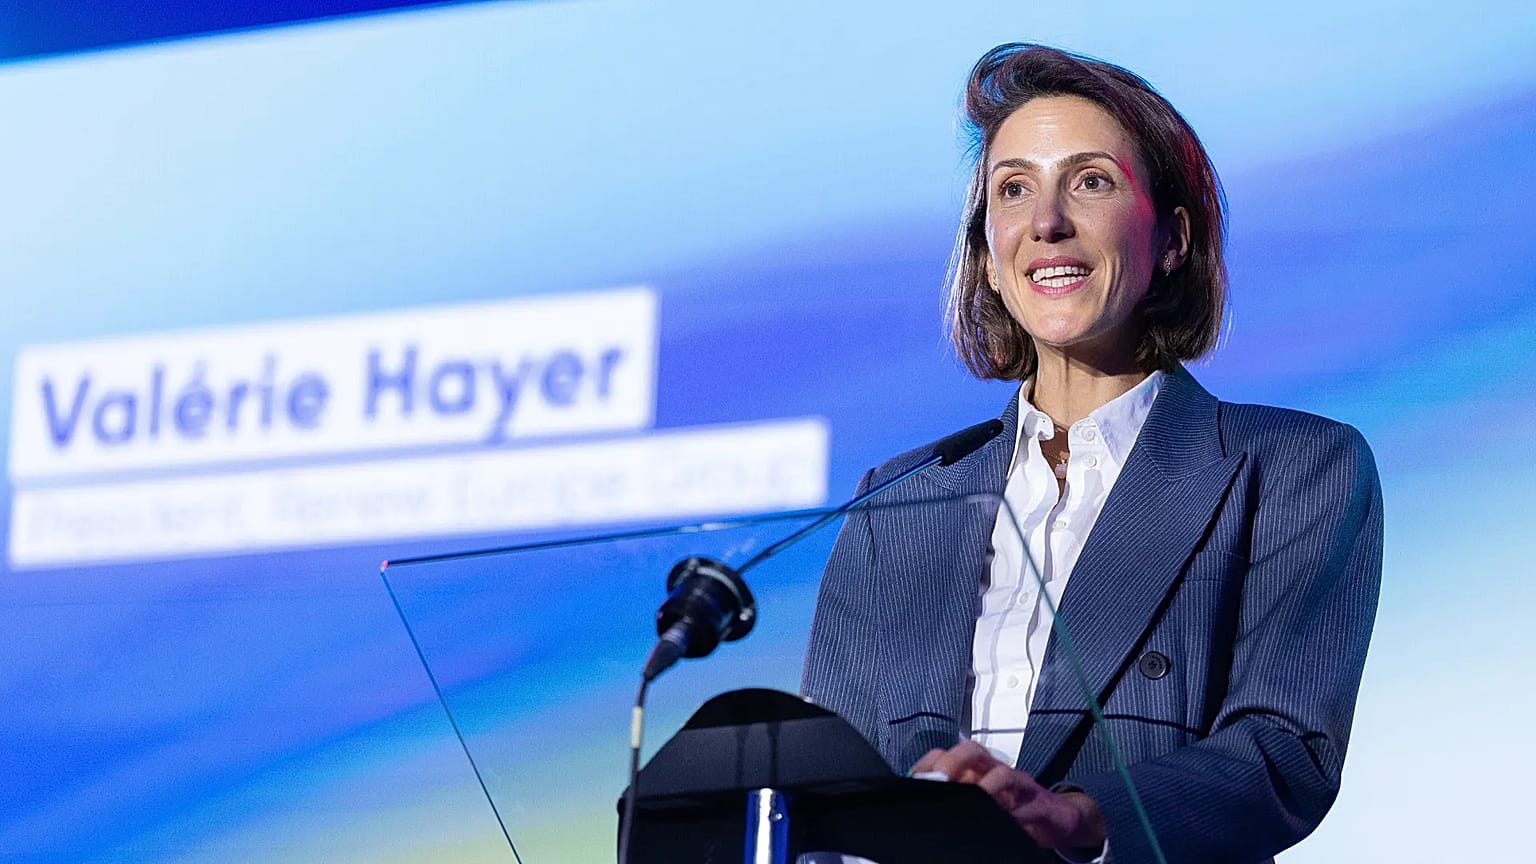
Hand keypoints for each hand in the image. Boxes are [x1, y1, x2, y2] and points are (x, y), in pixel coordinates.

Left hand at [912, 741, 1104, 854]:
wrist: (1058, 817)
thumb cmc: (1013, 808)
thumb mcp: (981, 802)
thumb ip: (955, 797)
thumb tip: (920, 801)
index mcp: (975, 770)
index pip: (946, 754)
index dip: (928, 764)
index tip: (912, 780)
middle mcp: (995, 771)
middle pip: (972, 752)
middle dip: (953, 764)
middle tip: (940, 784)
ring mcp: (1020, 785)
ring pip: (1003, 774)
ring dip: (986, 788)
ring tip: (973, 801)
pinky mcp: (1041, 804)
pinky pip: (1029, 805)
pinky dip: (1016, 816)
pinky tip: (1006, 825)